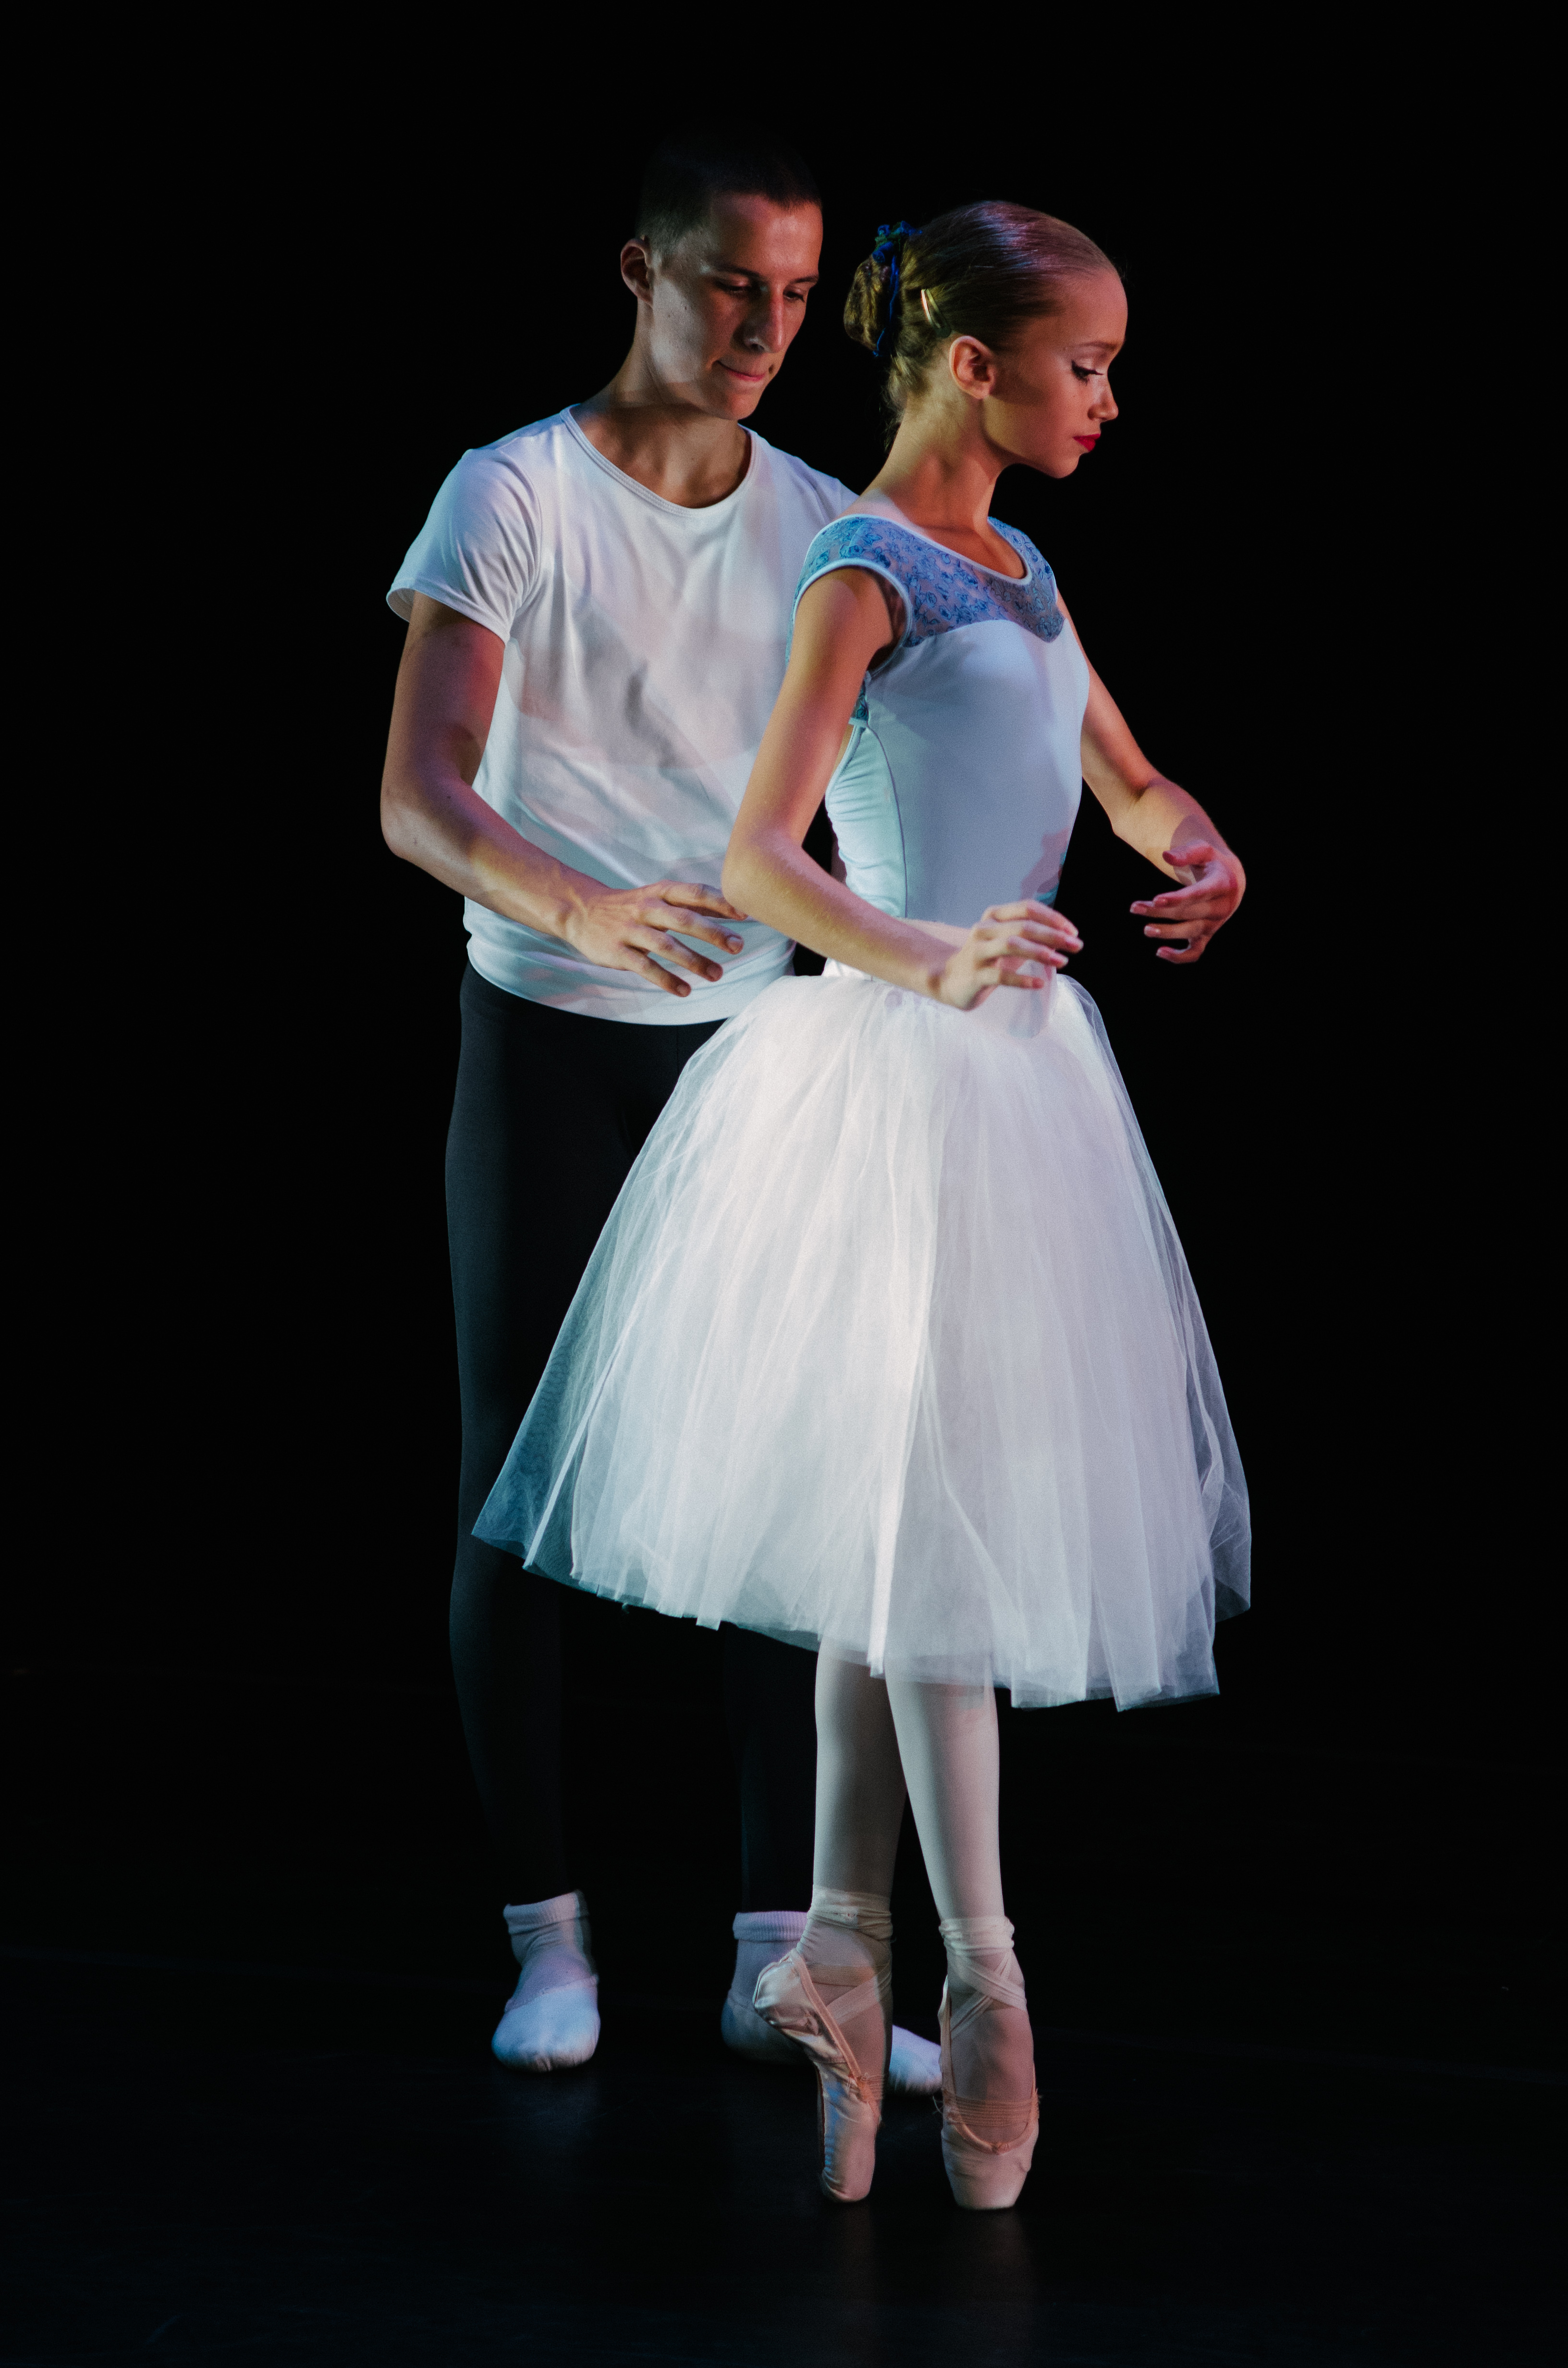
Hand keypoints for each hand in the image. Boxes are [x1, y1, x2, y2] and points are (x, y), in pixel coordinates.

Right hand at [560, 880, 749, 996]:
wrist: (580, 911)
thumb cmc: (629, 906)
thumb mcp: (656, 896)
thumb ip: (689, 904)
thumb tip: (729, 908)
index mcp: (660, 893)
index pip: (695, 893)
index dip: (720, 902)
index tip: (744, 914)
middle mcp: (647, 909)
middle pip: (684, 919)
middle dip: (713, 933)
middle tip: (737, 946)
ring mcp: (631, 930)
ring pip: (667, 945)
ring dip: (694, 961)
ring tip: (717, 975)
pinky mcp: (617, 952)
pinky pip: (646, 967)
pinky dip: (667, 980)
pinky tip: (685, 990)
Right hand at [935, 901, 1082, 1010]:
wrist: (951, 981)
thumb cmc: (987, 960)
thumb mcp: (1009, 943)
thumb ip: (1032, 938)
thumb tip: (1065, 938)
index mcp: (994, 916)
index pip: (1027, 908)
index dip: (1052, 918)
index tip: (1072, 932)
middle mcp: (984, 929)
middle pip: (1023, 926)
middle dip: (1053, 935)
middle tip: (1076, 946)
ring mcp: (978, 951)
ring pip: (1012, 945)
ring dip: (1040, 953)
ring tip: (1061, 962)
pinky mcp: (975, 974)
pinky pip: (1001, 975)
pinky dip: (1023, 979)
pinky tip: (1039, 983)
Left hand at [1130, 844, 1243, 963]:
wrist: (1230, 880)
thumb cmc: (1211, 862)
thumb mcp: (1203, 850)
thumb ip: (1185, 853)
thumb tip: (1165, 856)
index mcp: (1223, 884)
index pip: (1199, 894)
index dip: (1178, 898)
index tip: (1156, 899)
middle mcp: (1221, 907)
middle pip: (1188, 912)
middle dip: (1161, 911)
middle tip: (1135, 907)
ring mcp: (1215, 924)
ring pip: (1190, 932)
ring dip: (1167, 933)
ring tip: (1146, 929)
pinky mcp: (1207, 936)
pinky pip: (1195, 952)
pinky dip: (1179, 957)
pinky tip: (1160, 953)